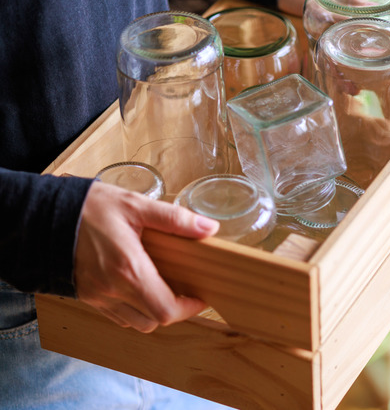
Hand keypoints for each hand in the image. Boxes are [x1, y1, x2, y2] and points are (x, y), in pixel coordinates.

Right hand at [74, 181, 219, 332]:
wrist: (41, 215)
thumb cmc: (89, 208)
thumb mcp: (136, 205)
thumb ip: (175, 219)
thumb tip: (209, 228)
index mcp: (128, 269)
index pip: (166, 310)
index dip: (189, 308)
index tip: (199, 296)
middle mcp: (112, 290)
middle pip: (153, 321)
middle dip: (174, 310)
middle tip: (185, 291)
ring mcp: (97, 296)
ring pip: (134, 323)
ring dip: (153, 312)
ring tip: (164, 289)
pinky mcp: (86, 296)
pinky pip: (116, 316)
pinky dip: (133, 310)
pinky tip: (139, 287)